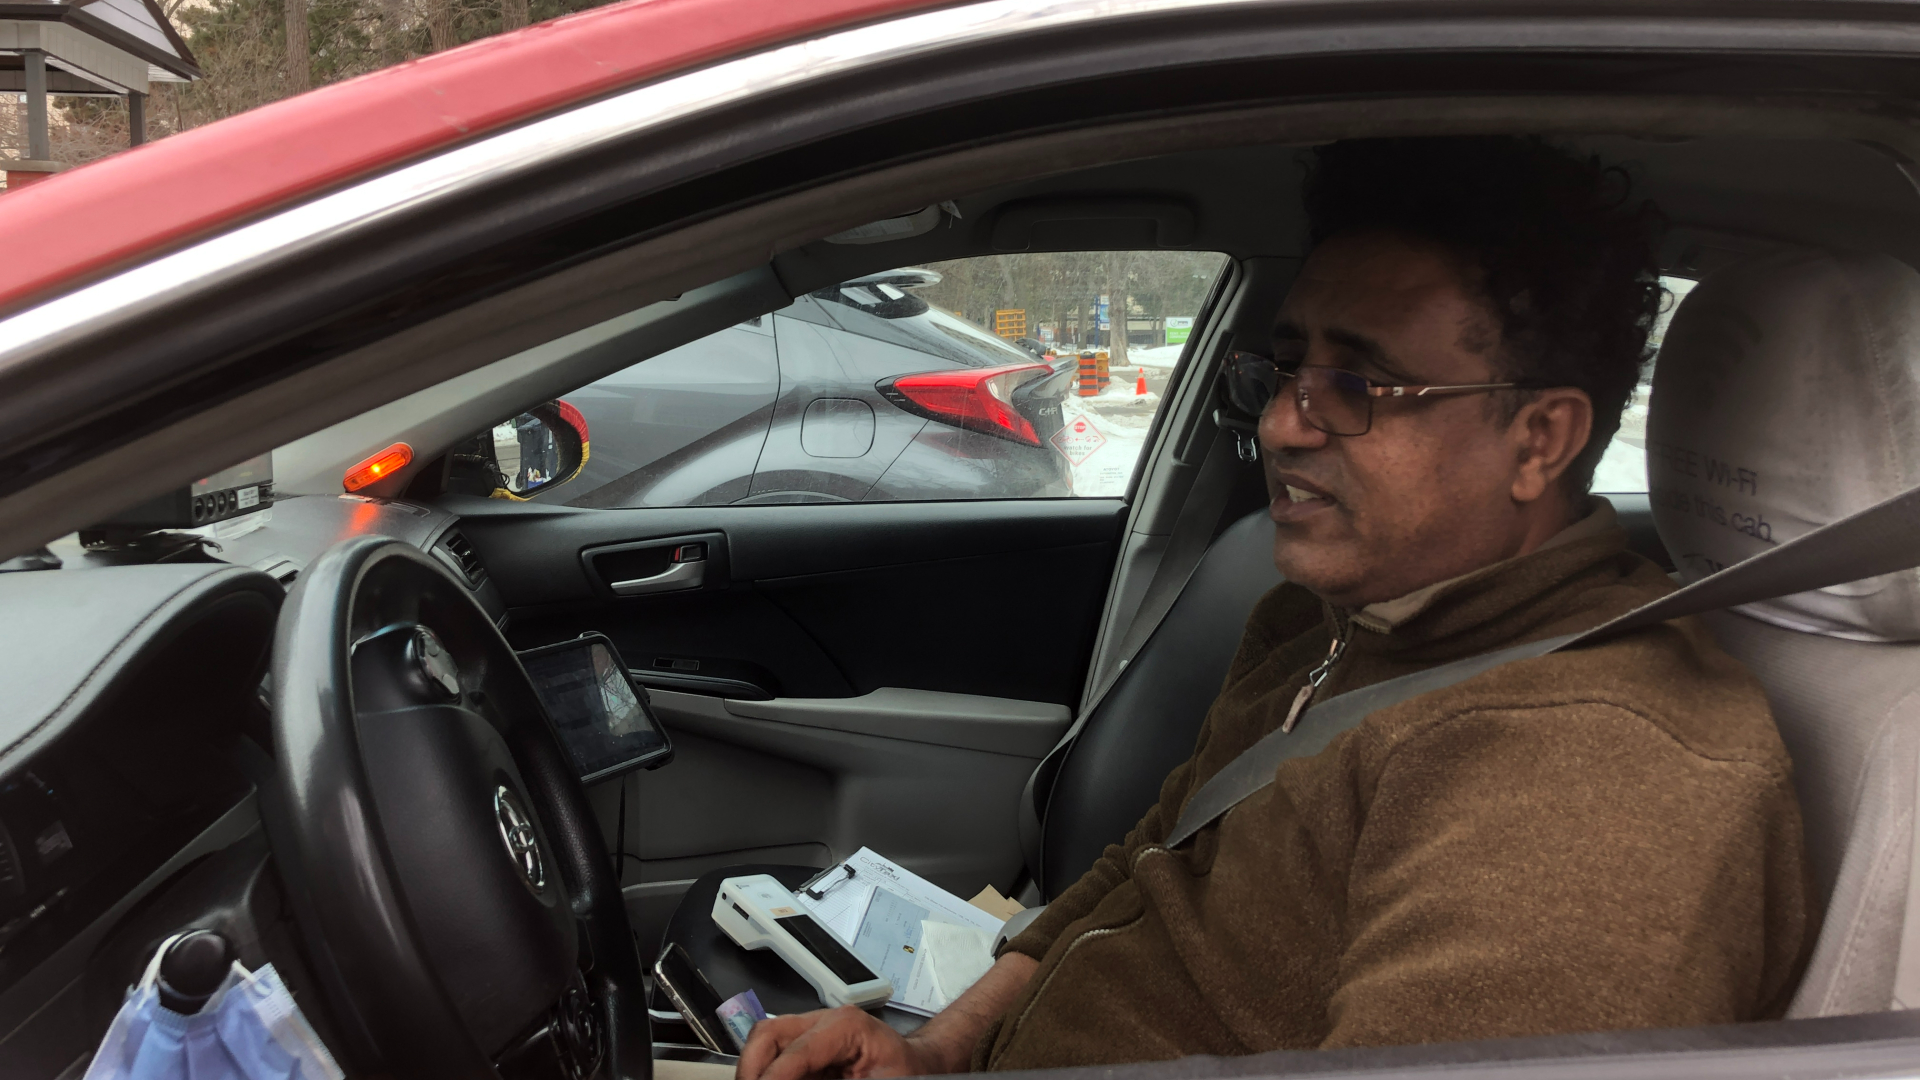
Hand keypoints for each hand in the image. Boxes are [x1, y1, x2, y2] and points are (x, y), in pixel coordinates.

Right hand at [736, 1006, 931, 1079]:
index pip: (794, 1051)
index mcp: (845, 1026)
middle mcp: (824, 1023)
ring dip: (756, 1071)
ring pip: (765, 1045)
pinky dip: (768, 1074)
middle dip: (751, 1069)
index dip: (772, 1078)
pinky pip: (776, 1060)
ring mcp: (813, 1035)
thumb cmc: (909, 1073)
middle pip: (768, 1034)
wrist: (923, 1069)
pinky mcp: (809, 1053)